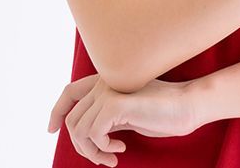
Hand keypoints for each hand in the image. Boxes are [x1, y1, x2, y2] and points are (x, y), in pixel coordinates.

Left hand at [48, 74, 202, 165]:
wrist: (188, 106)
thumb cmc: (164, 113)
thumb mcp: (128, 114)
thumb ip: (107, 115)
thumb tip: (84, 132)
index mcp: (108, 80)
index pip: (70, 92)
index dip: (57, 111)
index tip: (51, 129)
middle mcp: (105, 81)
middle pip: (72, 119)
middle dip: (82, 146)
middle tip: (103, 159)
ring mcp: (109, 90)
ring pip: (79, 129)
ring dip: (93, 151)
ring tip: (112, 156)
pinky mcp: (115, 104)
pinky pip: (92, 133)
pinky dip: (102, 148)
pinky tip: (121, 148)